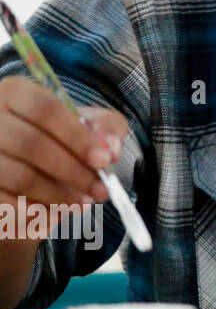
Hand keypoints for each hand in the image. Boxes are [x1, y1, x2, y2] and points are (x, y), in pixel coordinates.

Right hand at [0, 75, 126, 214]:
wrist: (23, 170)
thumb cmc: (59, 140)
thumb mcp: (87, 125)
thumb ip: (106, 128)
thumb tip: (111, 148)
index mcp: (15, 93)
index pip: (46, 109)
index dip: (77, 136)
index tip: (104, 160)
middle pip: (32, 144)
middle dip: (74, 171)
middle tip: (101, 190)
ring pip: (20, 176)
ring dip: (59, 195)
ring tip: (83, 204)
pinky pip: (4, 202)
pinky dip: (35, 213)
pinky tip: (56, 215)